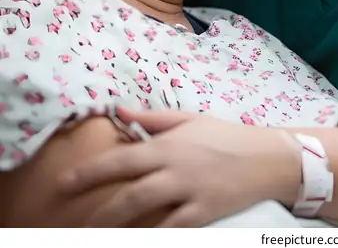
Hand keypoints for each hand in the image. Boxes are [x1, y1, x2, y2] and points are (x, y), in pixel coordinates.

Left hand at [59, 108, 301, 227]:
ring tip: (96, 235)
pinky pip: (173, 229)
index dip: (90, 172)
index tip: (64, 182)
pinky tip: (140, 238)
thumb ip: (152, 118)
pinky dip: (155, 235)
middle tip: (71, 220)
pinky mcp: (204, 213)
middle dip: (97, 206)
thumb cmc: (225, 136)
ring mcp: (189, 192)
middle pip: (128, 190)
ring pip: (145, 212)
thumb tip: (118, 110)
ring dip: (117, 226)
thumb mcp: (190, 120)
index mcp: (167, 145)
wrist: (265, 157)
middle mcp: (174, 169)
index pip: (121, 159)